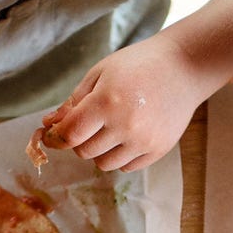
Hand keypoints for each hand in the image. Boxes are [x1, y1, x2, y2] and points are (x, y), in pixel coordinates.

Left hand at [40, 34, 211, 171]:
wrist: (183, 67)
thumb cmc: (137, 65)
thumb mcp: (100, 73)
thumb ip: (74, 101)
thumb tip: (49, 125)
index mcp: (106, 101)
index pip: (70, 135)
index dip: (55, 138)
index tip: (52, 137)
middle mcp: (125, 125)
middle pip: (85, 152)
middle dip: (80, 140)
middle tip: (89, 125)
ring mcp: (144, 140)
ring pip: (104, 164)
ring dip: (99, 151)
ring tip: (109, 130)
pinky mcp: (158, 150)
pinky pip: (127, 167)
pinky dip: (120, 156)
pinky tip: (127, 136)